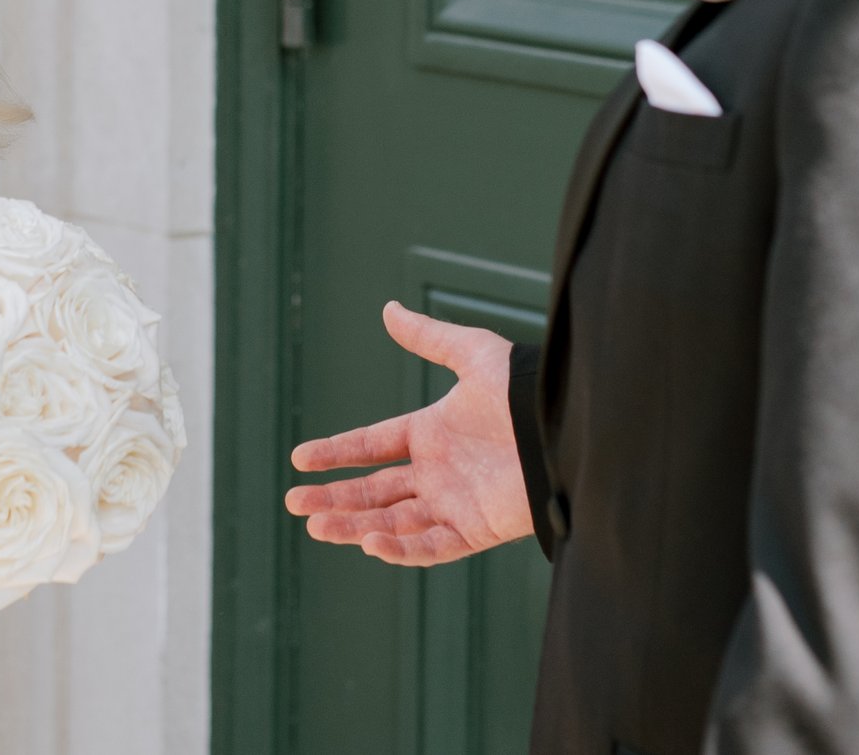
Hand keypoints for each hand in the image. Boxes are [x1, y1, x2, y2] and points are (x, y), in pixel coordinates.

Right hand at [284, 300, 534, 567]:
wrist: (564, 430)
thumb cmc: (524, 390)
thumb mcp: (471, 355)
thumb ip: (428, 337)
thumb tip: (388, 309)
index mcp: (431, 433)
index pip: (371, 446)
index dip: (336, 452)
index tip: (300, 459)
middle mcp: (437, 472)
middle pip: (374, 490)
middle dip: (333, 498)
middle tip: (294, 503)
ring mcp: (454, 503)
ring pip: (393, 521)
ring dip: (354, 525)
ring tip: (317, 526)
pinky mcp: (476, 530)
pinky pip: (432, 546)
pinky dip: (401, 549)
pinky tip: (370, 543)